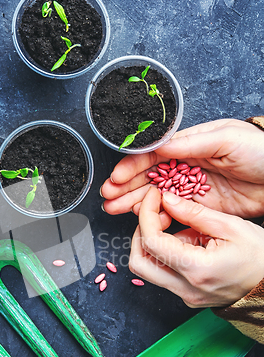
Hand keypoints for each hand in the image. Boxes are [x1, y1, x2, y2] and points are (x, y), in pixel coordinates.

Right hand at [101, 119, 263, 217]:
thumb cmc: (258, 149)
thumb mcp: (225, 139)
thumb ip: (191, 143)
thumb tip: (160, 146)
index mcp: (189, 144)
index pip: (154, 155)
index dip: (133, 166)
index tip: (117, 177)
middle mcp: (185, 165)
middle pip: (149, 176)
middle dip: (126, 186)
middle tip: (108, 197)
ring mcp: (191, 188)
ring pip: (156, 195)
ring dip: (134, 202)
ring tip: (114, 208)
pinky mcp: (199, 206)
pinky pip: (172, 212)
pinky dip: (155, 215)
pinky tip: (140, 218)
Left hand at [129, 187, 263, 307]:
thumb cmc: (261, 257)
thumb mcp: (231, 226)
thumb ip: (194, 213)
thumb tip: (166, 200)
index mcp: (197, 270)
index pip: (151, 242)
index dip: (146, 215)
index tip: (152, 198)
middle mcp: (186, 289)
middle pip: (139, 263)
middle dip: (140, 233)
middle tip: (156, 214)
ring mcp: (186, 296)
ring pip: (149, 270)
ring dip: (153, 243)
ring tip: (179, 226)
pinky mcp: (188, 296)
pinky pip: (164, 274)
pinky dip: (166, 254)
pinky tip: (188, 241)